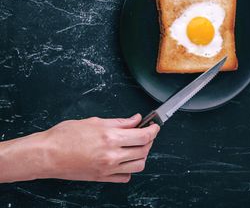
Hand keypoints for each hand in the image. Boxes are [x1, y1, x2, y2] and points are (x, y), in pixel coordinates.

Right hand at [40, 114, 159, 182]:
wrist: (46, 155)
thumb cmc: (64, 136)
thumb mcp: (94, 121)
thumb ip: (119, 122)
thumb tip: (135, 119)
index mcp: (111, 138)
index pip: (143, 135)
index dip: (153, 129)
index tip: (154, 125)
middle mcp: (112, 155)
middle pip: (144, 150)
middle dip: (149, 140)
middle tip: (146, 133)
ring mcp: (108, 169)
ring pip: (138, 165)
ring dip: (142, 155)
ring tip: (137, 146)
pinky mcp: (102, 178)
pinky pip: (125, 177)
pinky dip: (129, 169)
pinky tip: (125, 160)